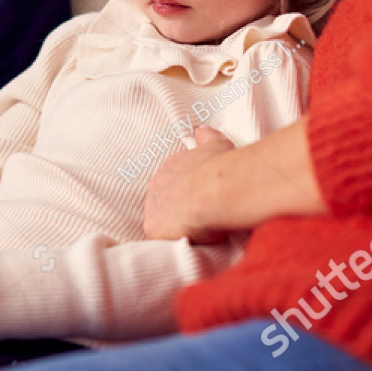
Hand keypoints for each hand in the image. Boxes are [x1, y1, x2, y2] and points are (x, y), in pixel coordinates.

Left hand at [144, 126, 235, 243]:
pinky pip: (159, 238)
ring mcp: (152, 206)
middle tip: (194, 217)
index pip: (170, 180)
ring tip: (191, 232)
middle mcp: (156, 184)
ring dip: (171, 225)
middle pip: (160, 199)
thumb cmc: (220, 167)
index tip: (195, 197)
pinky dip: (170, 240)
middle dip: (173, 208)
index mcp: (170, 166)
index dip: (182, 191)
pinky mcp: (153, 227)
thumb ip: (207, 137)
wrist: (215, 190)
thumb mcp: (216, 144)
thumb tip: (199, 129)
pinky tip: (186, 241)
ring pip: (158, 219)